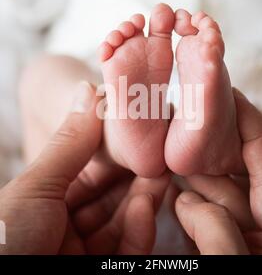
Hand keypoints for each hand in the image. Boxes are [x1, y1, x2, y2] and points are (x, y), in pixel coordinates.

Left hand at [0, 82, 169, 253]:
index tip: (138, 133)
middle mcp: (64, 229)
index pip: (88, 174)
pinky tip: (146, 207)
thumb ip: (70, 142)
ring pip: (124, 221)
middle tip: (160, 152)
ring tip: (161, 175)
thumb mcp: (38, 187)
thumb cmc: (6, 239)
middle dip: (136, 175)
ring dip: (145, 198)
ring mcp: (83, 253)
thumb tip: (88, 89)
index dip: (113, 153)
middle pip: (110, 198)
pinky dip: (140, 229)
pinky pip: (127, 250)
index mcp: (45, 206)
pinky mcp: (101, 273)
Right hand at [175, 89, 261, 254]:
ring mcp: (230, 231)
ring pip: (208, 190)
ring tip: (166, 145)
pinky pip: (193, 210)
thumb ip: (217, 229)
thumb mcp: (236, 264)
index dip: (252, 126)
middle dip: (207, 146)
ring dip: (188, 169)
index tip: (233, 95)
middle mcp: (255, 225)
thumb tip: (186, 199)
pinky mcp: (207, 239)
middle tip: (185, 116)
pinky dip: (180, 196)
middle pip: (231, 173)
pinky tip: (164, 180)